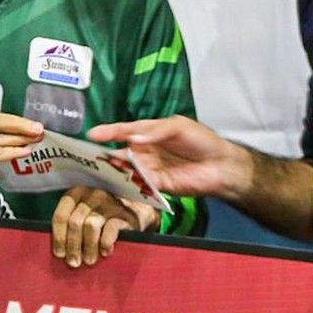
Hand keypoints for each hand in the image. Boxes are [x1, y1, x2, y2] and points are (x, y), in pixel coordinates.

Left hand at [51, 186, 157, 267]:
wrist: (135, 212)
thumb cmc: (102, 218)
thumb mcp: (83, 214)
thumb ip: (70, 225)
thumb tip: (58, 251)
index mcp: (76, 193)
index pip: (61, 215)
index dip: (59, 237)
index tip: (59, 254)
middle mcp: (91, 195)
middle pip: (75, 223)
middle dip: (72, 246)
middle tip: (74, 262)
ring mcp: (108, 202)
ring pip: (90, 226)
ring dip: (88, 247)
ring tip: (89, 261)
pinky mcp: (123, 213)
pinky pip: (110, 229)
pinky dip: (105, 243)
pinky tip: (105, 253)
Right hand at [87, 116, 250, 201]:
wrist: (221, 165)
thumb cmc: (201, 141)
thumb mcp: (178, 126)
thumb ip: (155, 131)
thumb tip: (133, 140)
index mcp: (149, 134)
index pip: (125, 131)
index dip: (109, 132)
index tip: (93, 134)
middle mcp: (146, 151)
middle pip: (121, 153)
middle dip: (106, 155)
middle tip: (91, 157)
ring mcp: (150, 169)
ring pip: (127, 170)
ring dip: (117, 170)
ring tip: (104, 170)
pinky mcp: (158, 185)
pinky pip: (140, 184)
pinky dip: (132, 183)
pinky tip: (125, 181)